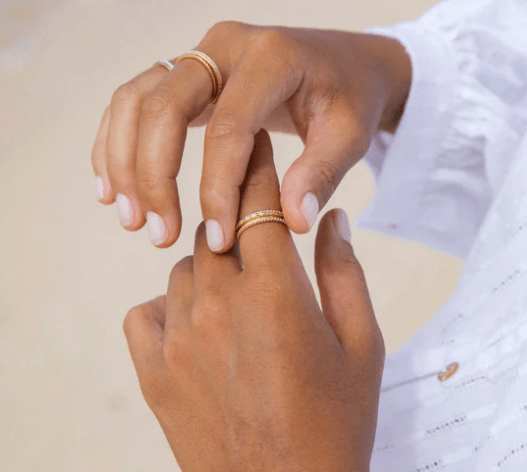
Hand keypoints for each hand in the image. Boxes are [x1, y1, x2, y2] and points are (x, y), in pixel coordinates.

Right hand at [91, 21, 410, 250]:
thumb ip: (322, 173)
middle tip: (155, 234)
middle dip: (153, 175)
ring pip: (136, 100)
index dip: (217, 188)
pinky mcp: (186, 72)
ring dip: (123, 160)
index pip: (229, 128)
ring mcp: (200, 54)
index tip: (216, 240)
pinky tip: (110, 184)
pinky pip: (134, 100)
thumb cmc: (350, 99)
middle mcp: (226, 46)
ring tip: (129, 218)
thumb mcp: (350, 134)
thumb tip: (290, 223)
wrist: (343, 64)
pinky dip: (117, 141)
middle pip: (164, 105)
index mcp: (271, 58)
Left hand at [123, 129, 384, 471]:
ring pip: (184, 268)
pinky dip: (167, 307)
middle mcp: (219, 303)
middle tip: (252, 228)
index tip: (254, 139)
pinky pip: (147, 311)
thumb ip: (343, 271)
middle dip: (234, 218)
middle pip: (216, 228)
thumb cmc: (334, 423)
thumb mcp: (361, 344)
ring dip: (209, 268)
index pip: (257, 201)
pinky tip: (194, 325)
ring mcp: (178, 337)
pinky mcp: (153, 371)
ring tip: (236, 297)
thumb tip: (332, 217)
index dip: (257, 164)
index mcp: (275, 291)